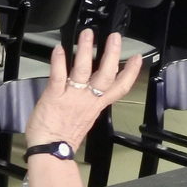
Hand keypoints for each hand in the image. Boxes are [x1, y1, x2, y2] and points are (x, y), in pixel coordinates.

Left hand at [25, 30, 144, 149]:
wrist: (49, 152)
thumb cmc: (62, 139)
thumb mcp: (83, 121)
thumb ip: (87, 106)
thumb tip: (87, 96)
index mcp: (96, 106)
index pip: (119, 87)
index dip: (130, 73)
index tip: (137, 59)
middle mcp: (87, 99)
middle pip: (106, 73)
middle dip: (112, 53)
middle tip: (115, 37)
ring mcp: (72, 96)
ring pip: (83, 69)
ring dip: (86, 50)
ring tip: (88, 34)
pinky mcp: (54, 96)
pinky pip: (59, 75)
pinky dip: (59, 61)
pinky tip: (60, 49)